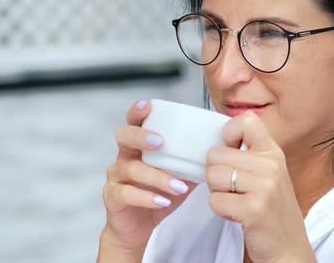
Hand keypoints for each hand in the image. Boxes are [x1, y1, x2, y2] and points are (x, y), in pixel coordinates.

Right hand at [99, 100, 197, 258]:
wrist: (137, 228)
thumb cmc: (157, 196)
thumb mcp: (177, 176)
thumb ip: (190, 161)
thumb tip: (220, 149)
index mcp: (138, 147)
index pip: (133, 122)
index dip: (137, 112)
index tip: (148, 106)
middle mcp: (123, 157)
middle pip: (124, 137)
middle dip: (141, 136)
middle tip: (160, 142)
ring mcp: (115, 177)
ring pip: (131, 169)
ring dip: (157, 177)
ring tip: (178, 187)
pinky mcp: (113, 197)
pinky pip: (126, 193)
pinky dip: (146, 197)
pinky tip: (162, 201)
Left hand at [205, 111, 315, 262]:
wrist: (289, 248)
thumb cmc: (271, 211)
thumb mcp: (267, 173)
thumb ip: (247, 154)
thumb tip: (215, 140)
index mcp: (273, 152)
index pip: (246, 120)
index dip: (228, 134)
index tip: (231, 151)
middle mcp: (270, 165)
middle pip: (215, 154)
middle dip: (217, 174)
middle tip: (236, 190)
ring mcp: (264, 187)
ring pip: (212, 176)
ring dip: (217, 192)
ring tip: (237, 201)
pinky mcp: (253, 209)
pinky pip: (214, 200)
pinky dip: (220, 210)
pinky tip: (238, 215)